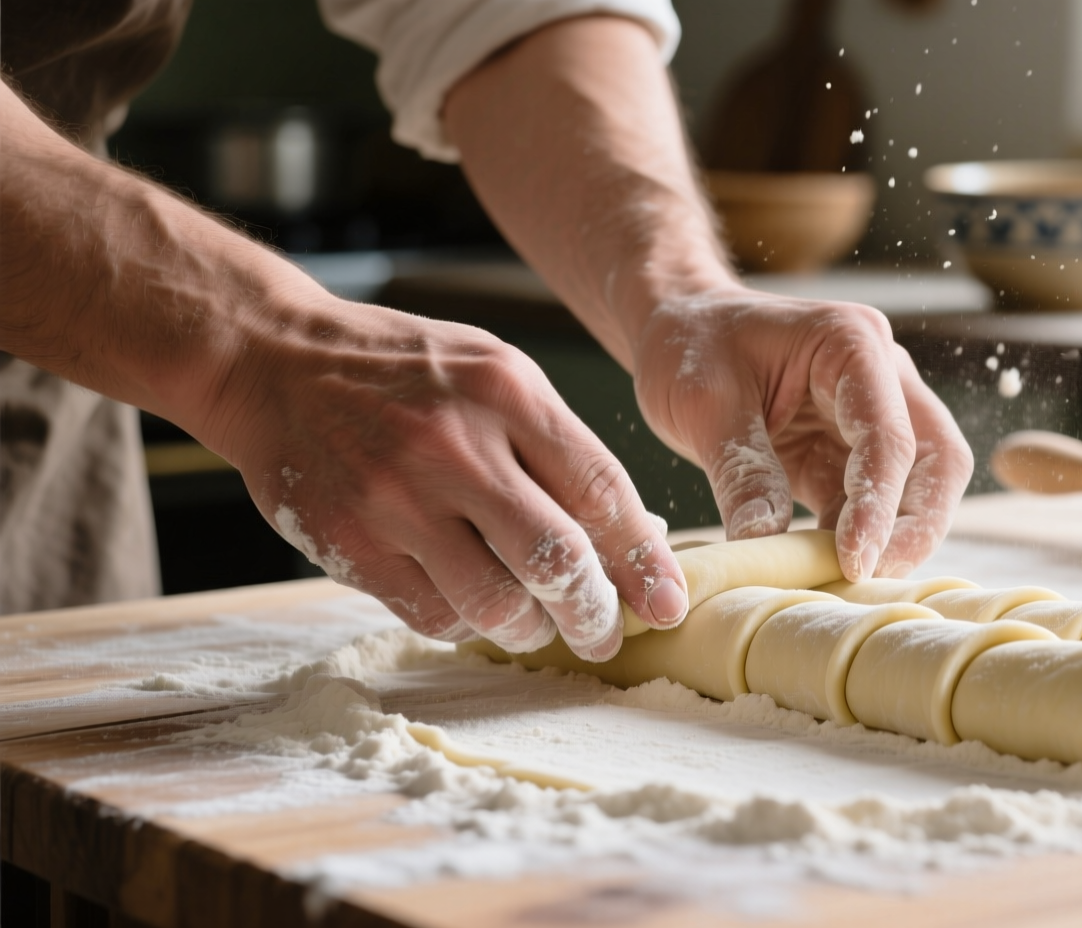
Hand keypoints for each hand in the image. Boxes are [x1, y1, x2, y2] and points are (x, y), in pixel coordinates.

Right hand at [200, 294, 687, 659]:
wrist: (271, 360)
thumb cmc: (401, 370)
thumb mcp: (493, 372)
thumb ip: (558, 445)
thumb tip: (629, 532)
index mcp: (508, 392)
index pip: (601, 492)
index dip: (643, 559)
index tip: (666, 601)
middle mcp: (457, 445)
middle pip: (556, 558)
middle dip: (595, 613)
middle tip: (604, 633)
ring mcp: (398, 497)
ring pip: (496, 602)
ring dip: (531, 630)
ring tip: (538, 627)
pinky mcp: (351, 541)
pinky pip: (432, 615)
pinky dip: (466, 627)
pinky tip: (473, 611)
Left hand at [631, 288, 972, 580]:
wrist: (678, 327)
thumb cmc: (690, 345)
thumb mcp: (704, 402)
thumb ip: (742, 470)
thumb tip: (766, 544)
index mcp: (852, 343)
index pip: (889, 434)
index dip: (879, 504)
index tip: (855, 561)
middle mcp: (880, 375)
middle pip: (935, 459)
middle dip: (918, 525)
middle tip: (876, 580)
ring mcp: (872, 413)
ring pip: (919, 484)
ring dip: (896, 536)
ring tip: (852, 583)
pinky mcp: (848, 451)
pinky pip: (873, 502)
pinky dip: (858, 537)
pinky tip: (827, 569)